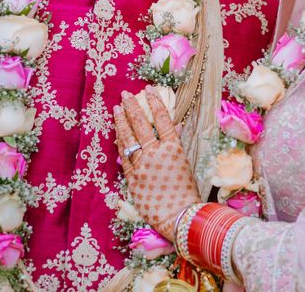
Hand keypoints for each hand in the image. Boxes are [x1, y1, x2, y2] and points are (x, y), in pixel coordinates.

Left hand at [114, 88, 199, 240]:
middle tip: (126, 94)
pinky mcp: (132, 178)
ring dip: (122, 122)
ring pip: (128, 138)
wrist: (180, 215)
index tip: (148, 90)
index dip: (155, 102)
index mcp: (173, 147)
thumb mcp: (186, 163)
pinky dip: (120, 144)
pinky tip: (117, 134)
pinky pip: (124, 157)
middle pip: (141, 124)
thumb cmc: (187, 190)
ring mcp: (142, 165)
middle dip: (132, 107)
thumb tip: (175, 127)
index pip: (162, 118)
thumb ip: (176, 145)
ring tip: (117, 109)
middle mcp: (156, 153)